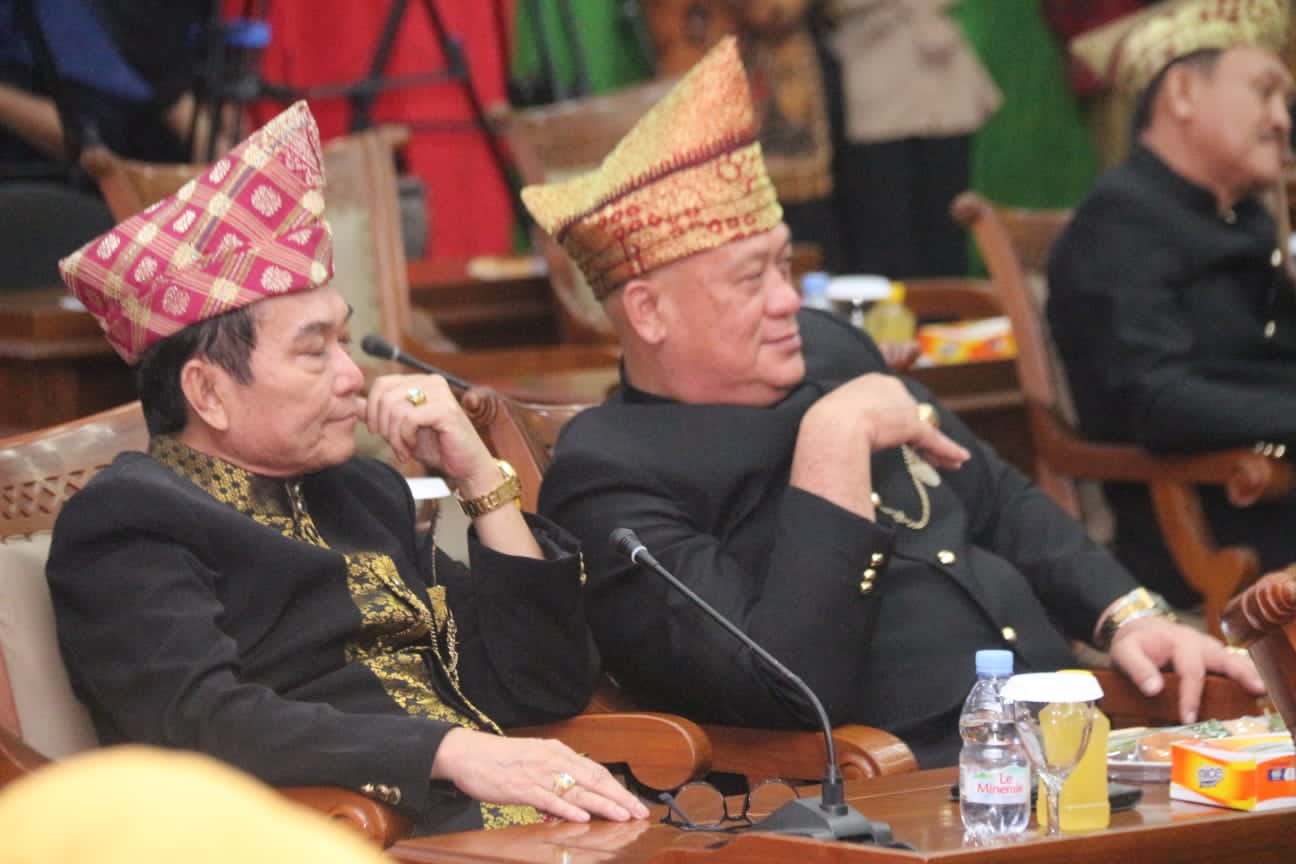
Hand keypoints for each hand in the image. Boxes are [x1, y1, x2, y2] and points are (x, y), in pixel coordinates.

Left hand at [362, 374, 497, 492]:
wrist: (466, 467)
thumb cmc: (437, 447)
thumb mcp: (401, 429)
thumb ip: (381, 414)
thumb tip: (353, 404)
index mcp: (420, 382)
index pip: (381, 384)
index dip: (372, 409)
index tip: (378, 432)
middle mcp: (431, 382)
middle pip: (385, 395)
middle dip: (383, 425)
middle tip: (393, 445)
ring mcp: (440, 393)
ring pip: (395, 407)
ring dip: (394, 435)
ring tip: (403, 450)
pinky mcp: (446, 409)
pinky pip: (409, 418)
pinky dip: (404, 437)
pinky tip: (411, 448)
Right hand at [431, 728, 650, 823]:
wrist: (468, 753)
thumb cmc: (501, 759)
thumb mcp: (534, 761)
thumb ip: (556, 778)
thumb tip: (576, 798)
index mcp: (558, 752)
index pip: (596, 771)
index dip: (618, 788)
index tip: (635, 803)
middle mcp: (552, 760)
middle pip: (593, 779)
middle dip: (619, 798)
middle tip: (639, 812)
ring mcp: (538, 773)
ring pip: (577, 789)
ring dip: (602, 804)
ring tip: (622, 816)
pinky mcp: (521, 787)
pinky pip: (549, 798)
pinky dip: (567, 808)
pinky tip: (583, 816)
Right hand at [801, 374, 968, 468]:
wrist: (832, 427)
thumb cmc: (826, 424)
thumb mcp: (836, 413)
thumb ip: (851, 417)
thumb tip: (850, 432)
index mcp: (871, 382)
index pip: (891, 401)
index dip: (894, 420)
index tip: (892, 433)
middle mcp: (892, 388)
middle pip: (911, 413)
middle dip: (916, 434)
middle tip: (919, 454)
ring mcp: (904, 406)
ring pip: (924, 429)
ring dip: (934, 449)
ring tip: (944, 464)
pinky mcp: (913, 425)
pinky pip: (934, 440)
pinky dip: (948, 451)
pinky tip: (961, 459)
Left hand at [1109, 616, 1266, 723]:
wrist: (1141, 628)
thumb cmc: (1135, 643)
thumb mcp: (1125, 651)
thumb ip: (1136, 668)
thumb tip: (1154, 689)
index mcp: (1179, 643)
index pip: (1190, 671)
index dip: (1190, 696)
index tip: (1188, 718)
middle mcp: (1200, 644)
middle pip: (1224, 658)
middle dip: (1240, 673)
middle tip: (1257, 689)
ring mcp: (1211, 651)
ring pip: (1234, 661)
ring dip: (1249, 675)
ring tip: (1261, 692)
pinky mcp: (1216, 659)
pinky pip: (1233, 667)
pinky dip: (1245, 677)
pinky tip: (1255, 693)